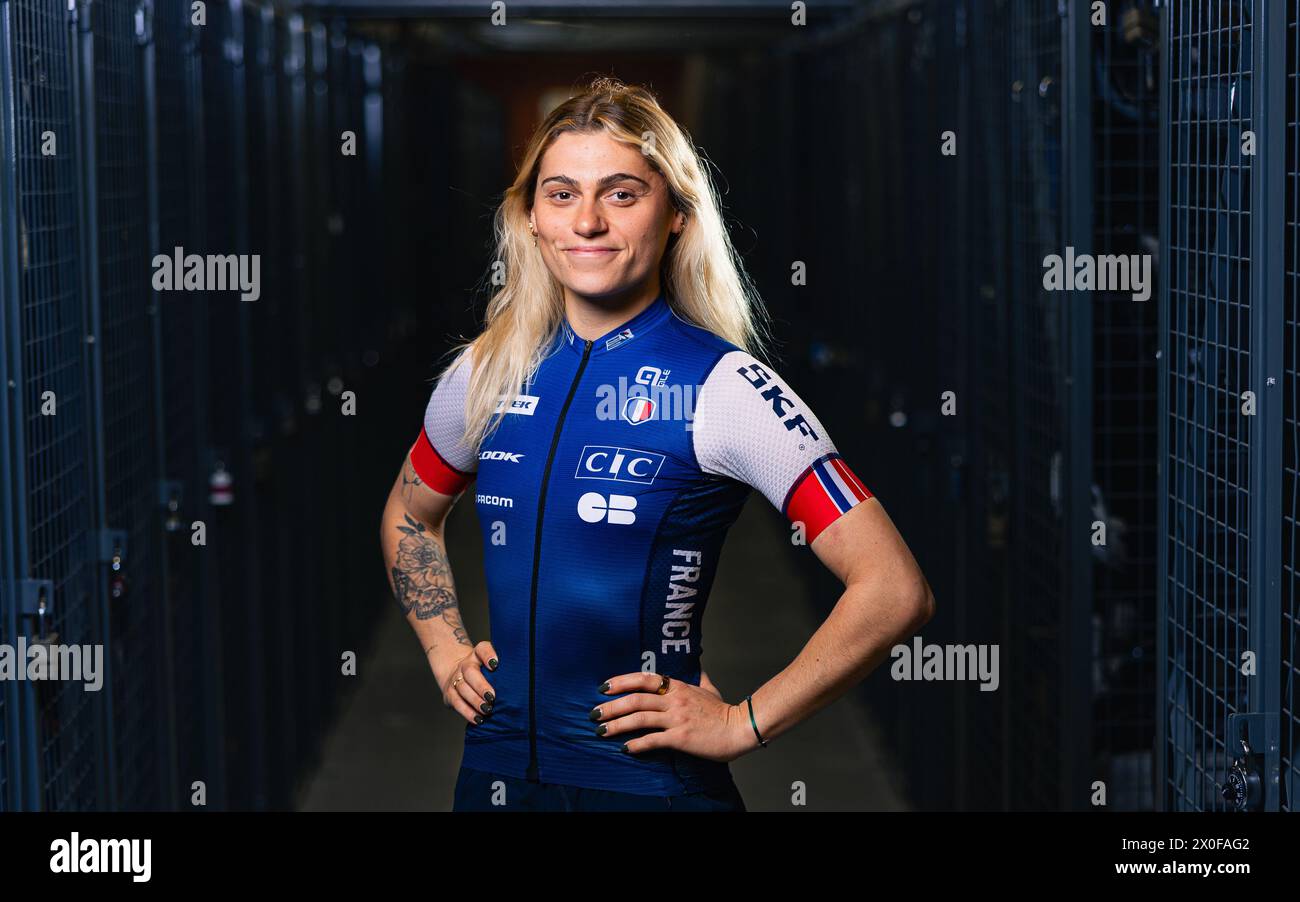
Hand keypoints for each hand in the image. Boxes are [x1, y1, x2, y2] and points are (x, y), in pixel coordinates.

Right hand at [440, 641, 498, 725]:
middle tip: (492, 697)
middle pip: (470, 672)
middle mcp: (465, 665)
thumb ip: (506, 668)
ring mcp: (456, 679)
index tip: (495, 664)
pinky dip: (468, 712)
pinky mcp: (450, 693)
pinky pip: (457, 703)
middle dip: (481, 685)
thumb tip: (527, 680)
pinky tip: (478, 718)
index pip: (482, 649)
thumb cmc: (484, 672)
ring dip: (475, 701)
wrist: (458, 674)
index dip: (488, 655)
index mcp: (477, 655)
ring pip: (463, 688)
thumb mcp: (493, 665)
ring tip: (487, 709)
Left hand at [590, 671, 751, 762]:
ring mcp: (677, 718)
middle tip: (593, 713)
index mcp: (678, 686)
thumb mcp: (709, 689)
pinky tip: (625, 748)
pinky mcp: (681, 737)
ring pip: (640, 718)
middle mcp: (675, 700)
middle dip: (611, 706)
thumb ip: (698, 677)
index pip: (644, 678)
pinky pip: (653, 740)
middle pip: (636, 698)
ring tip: (601, 731)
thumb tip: (696, 666)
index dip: (621, 681)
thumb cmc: (724, 712)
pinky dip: (637, 744)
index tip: (604, 687)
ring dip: (617, 725)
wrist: (740, 729)